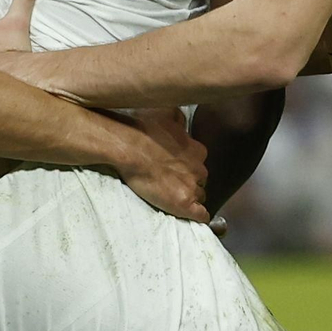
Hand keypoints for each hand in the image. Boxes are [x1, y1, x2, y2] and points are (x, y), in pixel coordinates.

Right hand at [111, 107, 209, 223]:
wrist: (130, 148)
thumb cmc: (144, 130)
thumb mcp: (166, 114)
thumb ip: (179, 118)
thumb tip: (181, 119)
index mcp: (197, 150)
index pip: (199, 164)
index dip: (188, 168)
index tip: (178, 169)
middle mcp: (199, 169)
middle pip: (200, 181)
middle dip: (190, 182)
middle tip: (172, 183)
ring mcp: (192, 187)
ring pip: (200, 197)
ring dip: (190, 197)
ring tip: (173, 198)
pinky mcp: (184, 204)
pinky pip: (201, 215)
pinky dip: (198, 216)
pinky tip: (191, 216)